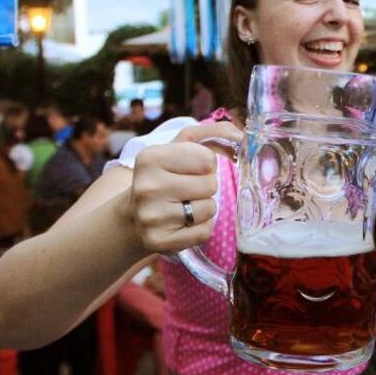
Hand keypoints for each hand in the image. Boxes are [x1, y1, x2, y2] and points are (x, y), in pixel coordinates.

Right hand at [128, 122, 242, 253]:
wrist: (134, 216)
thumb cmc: (165, 176)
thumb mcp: (181, 147)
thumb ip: (212, 133)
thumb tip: (241, 135)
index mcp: (151, 157)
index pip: (208, 159)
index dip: (206, 165)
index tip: (189, 170)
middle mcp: (147, 187)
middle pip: (211, 184)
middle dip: (206, 186)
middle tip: (187, 190)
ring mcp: (151, 217)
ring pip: (209, 209)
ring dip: (204, 208)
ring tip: (183, 206)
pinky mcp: (159, 242)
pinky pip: (204, 232)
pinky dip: (200, 228)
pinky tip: (182, 223)